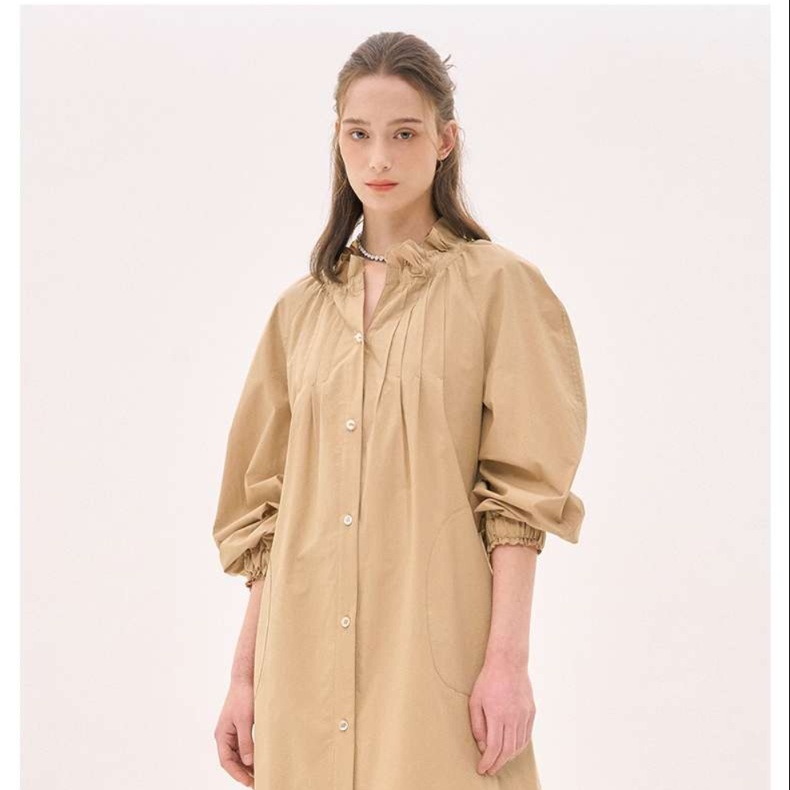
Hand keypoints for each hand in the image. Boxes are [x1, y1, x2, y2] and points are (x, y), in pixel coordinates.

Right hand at [214, 678, 255, 786]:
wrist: (246, 678)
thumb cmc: (243, 697)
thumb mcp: (245, 721)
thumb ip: (246, 742)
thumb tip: (248, 762)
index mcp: (222, 735)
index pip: (227, 761)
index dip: (237, 774)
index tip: (248, 782)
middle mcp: (225, 735)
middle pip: (232, 760)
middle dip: (242, 772)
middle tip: (256, 782)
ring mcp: (232, 731)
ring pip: (237, 754)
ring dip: (246, 764)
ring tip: (259, 773)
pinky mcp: (240, 726)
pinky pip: (242, 745)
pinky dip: (249, 754)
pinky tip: (258, 759)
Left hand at [468, 654, 535, 776]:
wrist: (508, 663)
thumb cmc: (488, 680)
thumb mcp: (475, 700)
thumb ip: (478, 725)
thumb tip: (482, 745)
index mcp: (497, 715)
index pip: (494, 747)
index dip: (488, 762)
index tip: (482, 769)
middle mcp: (513, 717)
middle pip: (508, 750)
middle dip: (498, 764)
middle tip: (490, 770)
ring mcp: (524, 715)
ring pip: (519, 745)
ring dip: (509, 757)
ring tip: (499, 761)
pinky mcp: (531, 712)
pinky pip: (527, 736)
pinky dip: (519, 746)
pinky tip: (512, 749)